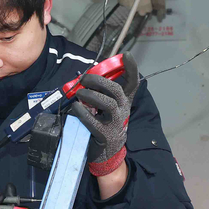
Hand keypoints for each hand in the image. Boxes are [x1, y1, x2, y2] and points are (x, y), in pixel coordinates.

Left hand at [71, 52, 138, 176]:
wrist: (107, 152)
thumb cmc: (104, 124)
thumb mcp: (106, 107)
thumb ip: (101, 93)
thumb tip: (86, 77)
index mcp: (123, 102)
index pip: (132, 83)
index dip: (131, 68)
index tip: (125, 55)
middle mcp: (122, 110)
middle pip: (117, 91)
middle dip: (100, 81)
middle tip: (85, 79)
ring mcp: (115, 124)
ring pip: (108, 104)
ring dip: (91, 95)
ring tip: (79, 93)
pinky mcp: (104, 135)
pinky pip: (93, 122)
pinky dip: (83, 113)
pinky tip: (75, 107)